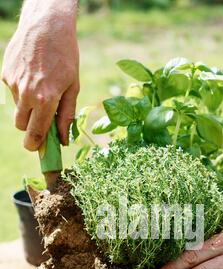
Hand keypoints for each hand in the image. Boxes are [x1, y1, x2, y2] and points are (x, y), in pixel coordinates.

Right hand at [1, 0, 78, 149]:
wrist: (46, 24)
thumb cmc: (66, 56)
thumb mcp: (73, 87)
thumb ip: (66, 115)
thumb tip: (63, 140)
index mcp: (46, 100)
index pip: (35, 133)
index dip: (35, 145)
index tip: (36, 148)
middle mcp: (27, 94)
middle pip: (22, 126)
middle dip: (30, 128)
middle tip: (41, 120)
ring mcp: (14, 83)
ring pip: (17, 108)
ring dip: (27, 106)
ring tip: (41, 86)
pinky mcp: (6, 73)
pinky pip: (12, 91)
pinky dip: (22, 89)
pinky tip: (32, 74)